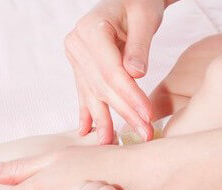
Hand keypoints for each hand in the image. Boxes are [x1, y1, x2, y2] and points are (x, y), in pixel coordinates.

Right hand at [65, 0, 167, 144]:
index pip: (111, 71)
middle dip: (123, 112)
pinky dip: (88, 113)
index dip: (129, 95)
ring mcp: (75, 57)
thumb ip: (139, 45)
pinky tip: (87, 132)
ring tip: (112, 143)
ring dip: (104, 120)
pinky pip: (84, 93)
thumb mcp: (145, 17)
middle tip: (143, 132)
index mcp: (90, 30)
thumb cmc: (138, 2)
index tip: (146, 114)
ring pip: (92, 94)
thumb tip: (136, 74)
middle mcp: (77, 45)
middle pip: (102, 86)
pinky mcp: (79, 67)